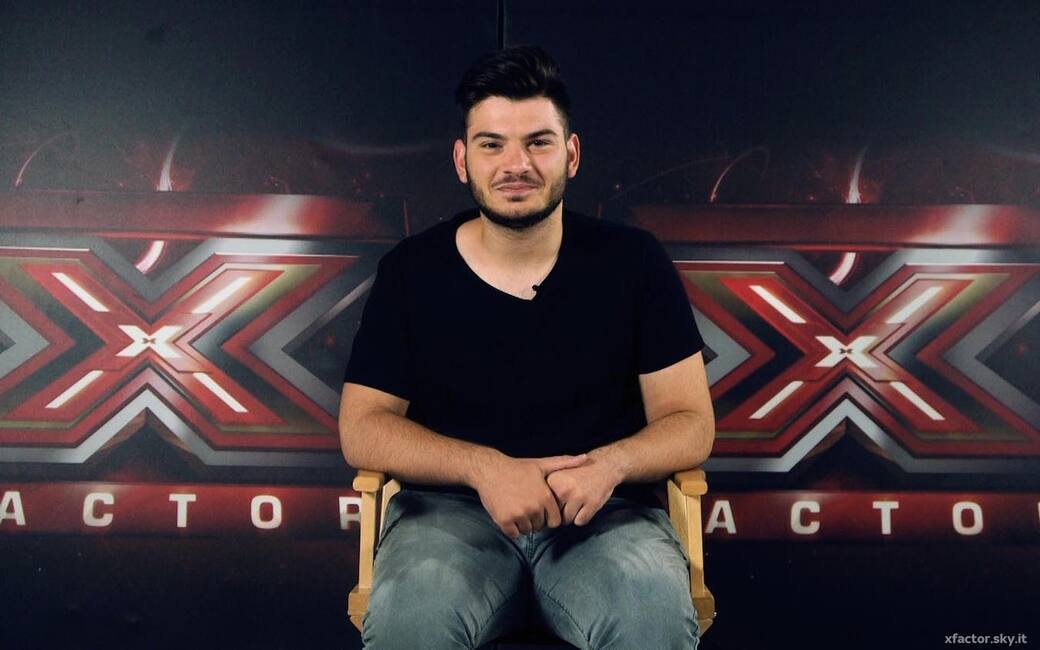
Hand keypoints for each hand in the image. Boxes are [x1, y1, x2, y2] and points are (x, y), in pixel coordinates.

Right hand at [468, 451, 588, 538]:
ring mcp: (518, 515)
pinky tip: (509, 514)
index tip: (539, 507)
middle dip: (535, 520)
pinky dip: (511, 528)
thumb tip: (586, 457)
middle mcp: (533, 508)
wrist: (490, 470)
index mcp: (545, 497)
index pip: (555, 521)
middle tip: (525, 506)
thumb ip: (565, 463)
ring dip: (523, 524)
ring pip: (527, 531)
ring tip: (517, 508)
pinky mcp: (504, 520)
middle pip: (540, 526)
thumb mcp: (542, 464)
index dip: (548, 516)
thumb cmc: (517, 468)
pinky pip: (513, 534)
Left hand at [545, 452, 624, 525]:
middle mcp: (563, 489)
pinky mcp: (591, 504)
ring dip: (572, 515)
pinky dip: (583, 517)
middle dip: (561, 511)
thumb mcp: (558, 474)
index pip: (544, 504)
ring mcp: (577, 497)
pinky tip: (587, 504)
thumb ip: (546, 490)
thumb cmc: (579, 472)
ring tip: (579, 502)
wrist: (603, 466)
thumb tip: (540, 513)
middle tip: (571, 499)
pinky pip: (580, 522)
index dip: (551, 504)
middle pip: (554, 514)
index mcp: (552, 481)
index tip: (559, 497)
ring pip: (567, 520)